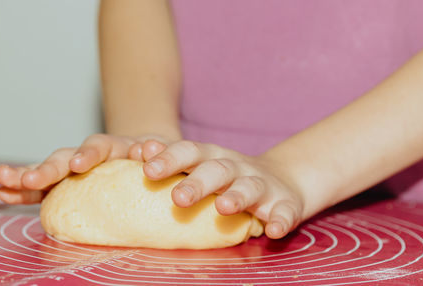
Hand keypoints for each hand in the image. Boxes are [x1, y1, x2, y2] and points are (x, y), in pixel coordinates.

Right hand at [0, 134, 166, 203]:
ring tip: (3, 180)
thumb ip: (157, 153)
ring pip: (48, 170)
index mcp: (114, 147)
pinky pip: (44, 190)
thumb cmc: (159, 158)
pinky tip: (4, 193)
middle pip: (65, 157)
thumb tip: (150, 151)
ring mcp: (75, 170)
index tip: (78, 165)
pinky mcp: (67, 186)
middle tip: (31, 178)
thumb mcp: (164, 153)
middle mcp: (89, 156)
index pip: (98, 147)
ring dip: (26, 176)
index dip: (87, 155)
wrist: (151, 155)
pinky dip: (25, 192)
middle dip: (47, 169)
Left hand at [139, 139, 305, 238]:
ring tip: (223, 208)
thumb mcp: (202, 164)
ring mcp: (262, 185)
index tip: (146, 166)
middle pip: (217, 169)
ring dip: (237, 196)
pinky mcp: (285, 203)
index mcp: (212, 158)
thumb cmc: (228, 176)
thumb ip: (174, 161)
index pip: (189, 151)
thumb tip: (138, 150)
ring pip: (249, 187)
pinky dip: (281, 220)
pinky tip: (274, 230)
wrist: (282, 180)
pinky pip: (284, 212)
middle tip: (178, 198)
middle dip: (197, 182)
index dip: (169, 157)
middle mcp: (236, 168)